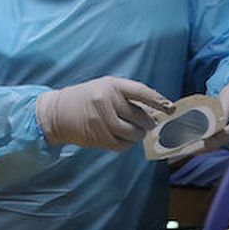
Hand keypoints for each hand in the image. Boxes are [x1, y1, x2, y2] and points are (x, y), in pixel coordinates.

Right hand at [35, 77, 170, 149]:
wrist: (57, 112)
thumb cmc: (87, 98)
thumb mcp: (105, 88)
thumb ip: (127, 96)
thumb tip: (155, 111)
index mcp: (112, 85)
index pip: (141, 92)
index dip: (158, 100)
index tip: (170, 108)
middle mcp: (107, 101)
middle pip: (140, 116)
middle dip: (147, 122)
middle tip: (147, 123)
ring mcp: (102, 120)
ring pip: (133, 133)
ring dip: (138, 135)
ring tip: (135, 131)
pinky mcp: (98, 137)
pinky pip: (122, 145)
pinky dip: (127, 144)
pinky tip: (124, 138)